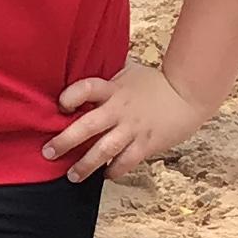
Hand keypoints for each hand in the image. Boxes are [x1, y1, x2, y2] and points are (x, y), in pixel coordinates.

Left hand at [46, 60, 207, 181]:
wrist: (188, 95)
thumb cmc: (154, 82)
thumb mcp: (127, 72)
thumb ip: (107, 75)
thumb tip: (83, 62)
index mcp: (113, 89)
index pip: (86, 88)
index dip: (71, 96)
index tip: (60, 105)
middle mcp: (119, 109)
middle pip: (88, 125)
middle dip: (66, 141)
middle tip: (48, 152)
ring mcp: (133, 128)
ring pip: (105, 150)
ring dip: (86, 165)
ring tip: (72, 176)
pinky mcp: (147, 143)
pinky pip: (127, 161)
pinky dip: (115, 171)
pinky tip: (105, 175)